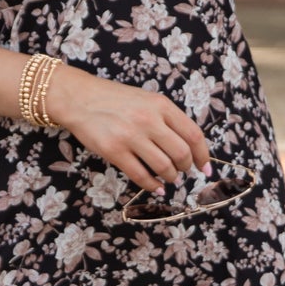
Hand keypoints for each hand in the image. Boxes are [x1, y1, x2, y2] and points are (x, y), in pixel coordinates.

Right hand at [46, 64, 210, 192]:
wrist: (79, 98)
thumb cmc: (114, 99)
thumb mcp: (147, 100)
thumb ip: (167, 119)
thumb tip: (187, 148)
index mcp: (161, 105)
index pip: (193, 134)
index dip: (203, 156)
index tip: (204, 168)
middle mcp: (149, 119)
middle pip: (181, 153)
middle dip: (185, 168)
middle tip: (182, 172)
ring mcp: (131, 136)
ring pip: (163, 166)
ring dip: (170, 178)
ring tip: (168, 178)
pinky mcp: (114, 151)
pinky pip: (140, 175)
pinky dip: (152, 186)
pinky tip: (155, 187)